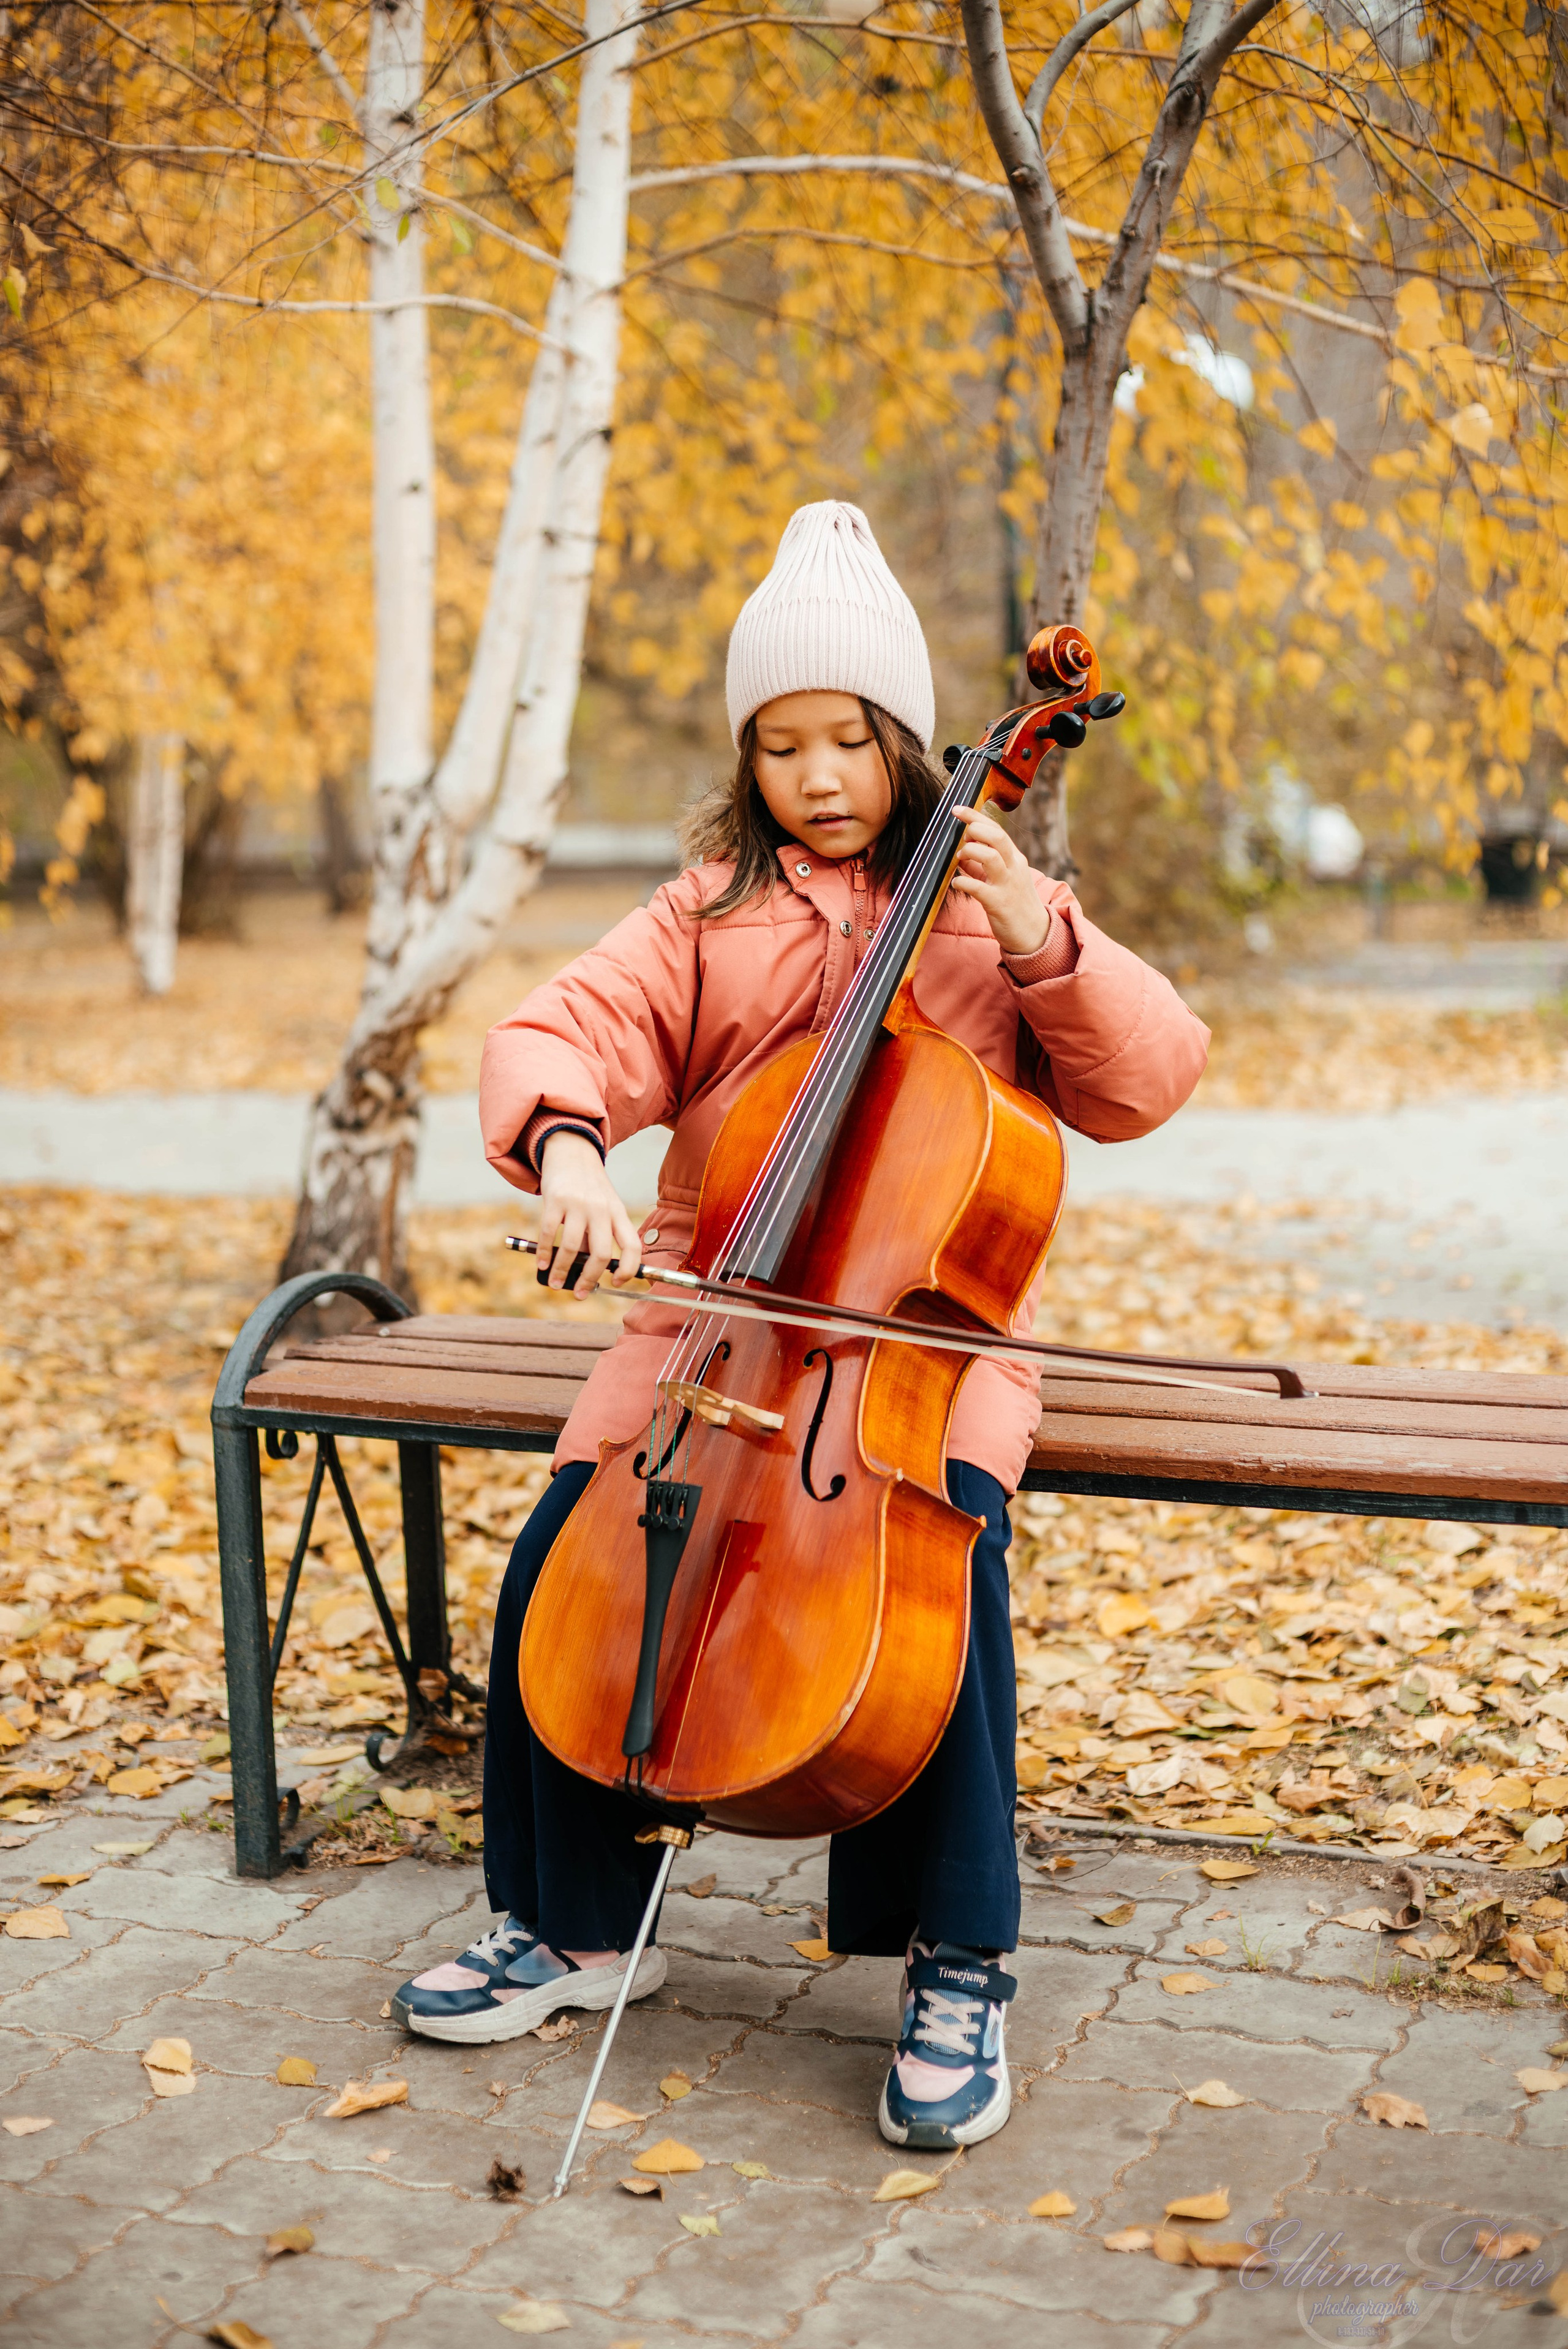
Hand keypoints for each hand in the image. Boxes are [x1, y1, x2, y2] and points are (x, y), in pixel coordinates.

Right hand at [537, 1131, 642, 1295]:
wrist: (572, 1152)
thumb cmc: (589, 1187)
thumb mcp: (603, 1206)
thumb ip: (597, 1235)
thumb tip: (587, 1271)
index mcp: (618, 1212)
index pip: (632, 1246)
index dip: (628, 1269)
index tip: (617, 1282)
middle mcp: (601, 1209)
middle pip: (601, 1253)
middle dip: (590, 1280)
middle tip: (580, 1293)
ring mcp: (578, 1204)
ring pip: (571, 1248)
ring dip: (562, 1271)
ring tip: (556, 1283)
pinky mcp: (556, 1199)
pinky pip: (548, 1233)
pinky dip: (544, 1253)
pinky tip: (542, 1264)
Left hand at [950, 806, 1048, 956]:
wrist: (1034, 934)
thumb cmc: (1015, 904)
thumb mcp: (1002, 880)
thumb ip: (981, 867)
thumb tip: (961, 855)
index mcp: (1015, 858)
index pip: (997, 830)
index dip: (976, 816)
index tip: (957, 809)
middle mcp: (1014, 867)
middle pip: (997, 837)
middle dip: (975, 829)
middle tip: (962, 837)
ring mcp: (1007, 885)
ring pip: (989, 856)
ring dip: (969, 852)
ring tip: (960, 859)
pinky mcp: (999, 904)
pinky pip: (977, 887)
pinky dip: (962, 882)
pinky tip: (956, 883)